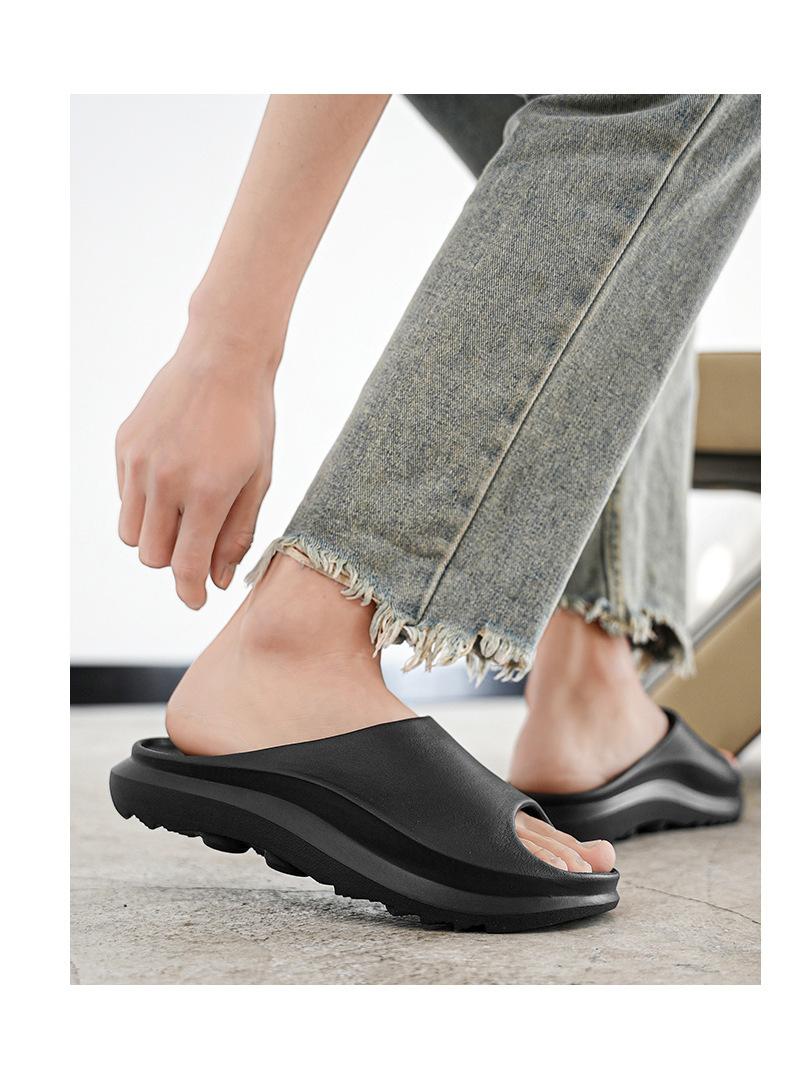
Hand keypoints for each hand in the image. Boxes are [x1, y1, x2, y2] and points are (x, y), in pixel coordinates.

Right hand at [115, 326, 276, 607]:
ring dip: (154, 537)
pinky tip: (171, 479)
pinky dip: (144, 503)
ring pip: (131, 533)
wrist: (223, 359)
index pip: (187, 566)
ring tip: (181, 515)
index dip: (191, 592)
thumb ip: (238, 533)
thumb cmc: (251, 421)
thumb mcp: (258, 480)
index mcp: (207, 493)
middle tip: (196, 547)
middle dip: (174, 563)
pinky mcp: (124, 447)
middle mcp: (166, 481)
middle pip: (152, 556)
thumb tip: (218, 580)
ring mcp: (139, 463)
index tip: (197, 599)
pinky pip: (124, 497)